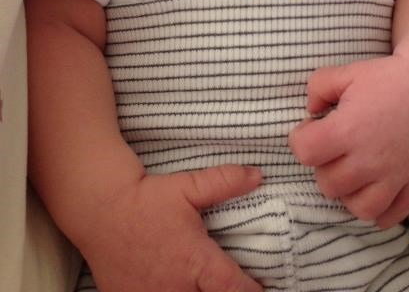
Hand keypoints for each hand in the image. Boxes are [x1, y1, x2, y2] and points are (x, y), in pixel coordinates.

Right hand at [78, 164, 262, 291]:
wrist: (101, 209)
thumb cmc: (147, 198)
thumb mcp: (188, 186)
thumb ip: (225, 181)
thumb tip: (257, 174)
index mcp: (196, 262)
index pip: (234, 289)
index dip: (252, 291)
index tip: (261, 287)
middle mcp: (176, 288)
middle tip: (227, 283)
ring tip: (204, 286)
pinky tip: (175, 287)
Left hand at [289, 55, 408, 227]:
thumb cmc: (389, 76)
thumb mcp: (347, 71)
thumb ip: (318, 86)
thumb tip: (310, 109)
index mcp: (348, 131)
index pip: (305, 152)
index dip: (300, 138)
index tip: (310, 128)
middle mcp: (369, 160)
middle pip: (328, 184)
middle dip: (324, 165)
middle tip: (334, 147)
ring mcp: (394, 176)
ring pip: (359, 208)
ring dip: (349, 192)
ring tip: (352, 171)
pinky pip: (393, 215)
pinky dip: (381, 211)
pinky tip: (375, 191)